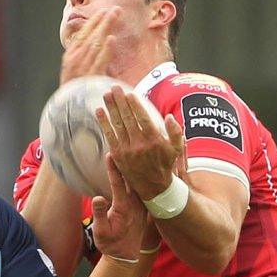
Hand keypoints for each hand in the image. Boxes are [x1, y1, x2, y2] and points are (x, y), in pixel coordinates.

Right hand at [59, 8, 119, 84]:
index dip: (93, 22)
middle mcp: (74, 60)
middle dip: (102, 20)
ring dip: (105, 28)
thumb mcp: (75, 70)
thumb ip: (84, 56)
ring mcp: (81, 68)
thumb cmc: (75, 91)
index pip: (83, 34)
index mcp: (70, 56)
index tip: (103, 11)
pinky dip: (105, 50)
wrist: (69, 110)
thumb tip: (97, 42)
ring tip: (114, 16)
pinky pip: (99, 61)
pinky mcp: (90, 78)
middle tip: (115, 9)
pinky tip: (111, 39)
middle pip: (90, 35)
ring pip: (95, 44)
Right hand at [90, 154, 144, 260]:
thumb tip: (97, 198)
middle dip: (127, 159)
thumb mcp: (101, 232)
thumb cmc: (110, 244)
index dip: (114, 167)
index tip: (110, 153)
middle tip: (123, 143)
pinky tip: (142, 164)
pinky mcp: (142, 205)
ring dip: (136, 164)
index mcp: (123, 206)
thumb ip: (100, 214)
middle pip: (131, 176)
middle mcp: (134, 202)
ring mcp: (140, 203)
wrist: (125, 256)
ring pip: (139, 179)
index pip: (118, 182)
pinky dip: (142, 174)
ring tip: (134, 148)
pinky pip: (142, 186)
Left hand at [96, 85, 185, 200]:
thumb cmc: (166, 165)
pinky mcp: (118, 156)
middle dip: (120, 101)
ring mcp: (127, 150)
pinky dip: (103, 123)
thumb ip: (175, 132)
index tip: (129, 94)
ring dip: (111, 108)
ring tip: (106, 95)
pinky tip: (99, 111)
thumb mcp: (177, 149)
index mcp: (154, 140)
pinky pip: (109, 136)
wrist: (154, 188)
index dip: (135, 105)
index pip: (142, 118)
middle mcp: (139, 145)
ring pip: (117, 125)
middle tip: (114, 88)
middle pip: (127, 118)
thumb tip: (169, 116)